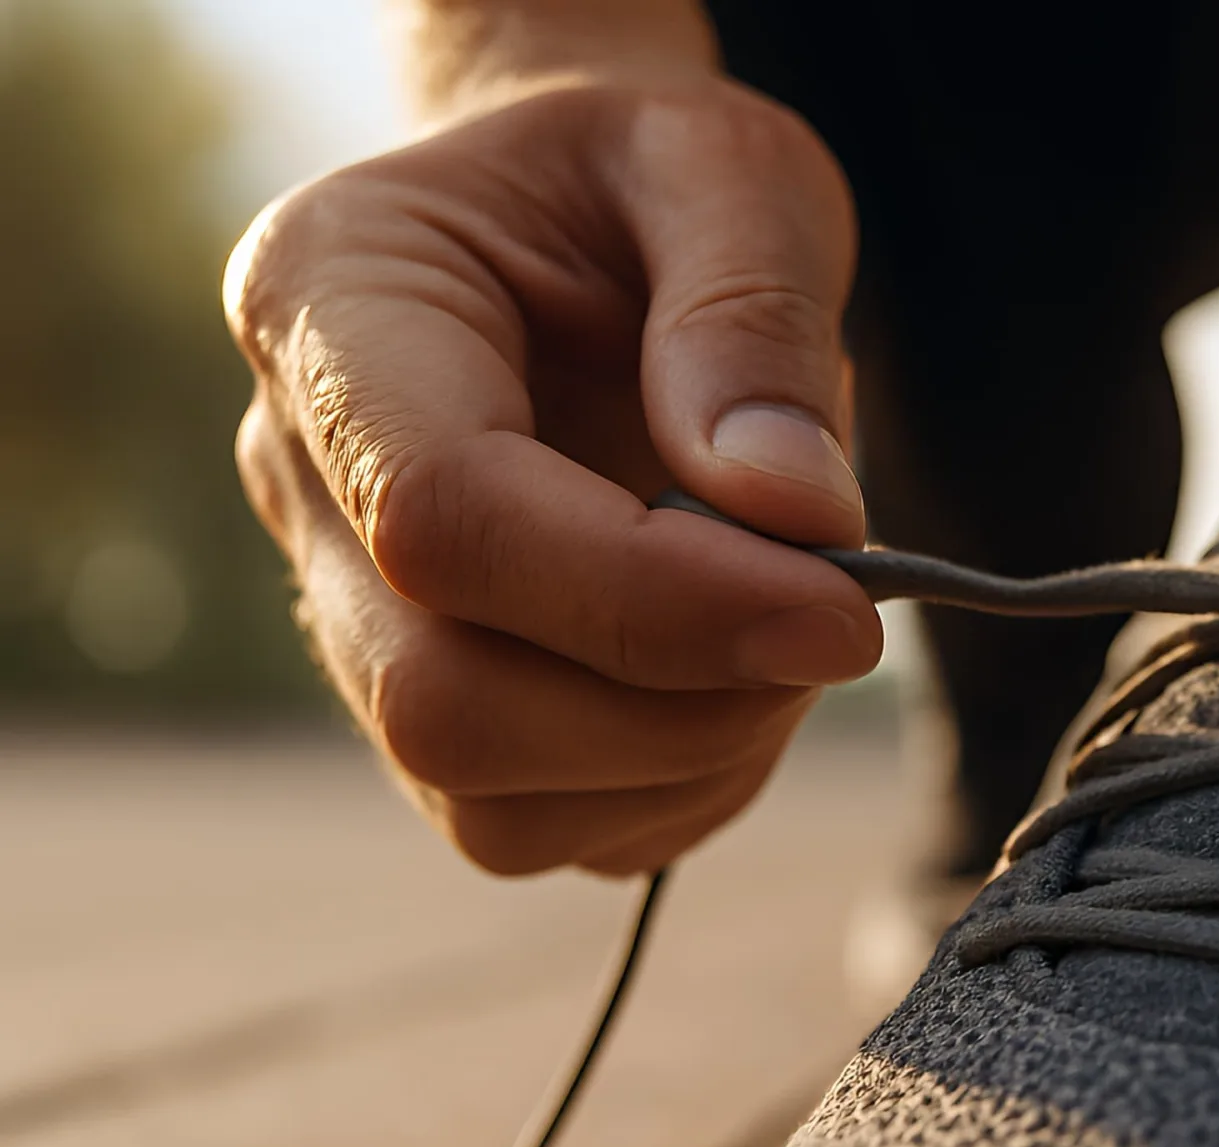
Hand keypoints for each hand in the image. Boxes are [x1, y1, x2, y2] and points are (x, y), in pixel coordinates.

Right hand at [226, 72, 876, 874]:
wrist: (584, 229)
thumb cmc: (644, 183)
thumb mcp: (730, 171)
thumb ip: (755, 318)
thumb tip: (797, 519)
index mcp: (333, 309)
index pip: (447, 518)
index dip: (657, 599)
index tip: (841, 610)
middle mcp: (304, 479)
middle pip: (443, 703)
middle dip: (681, 703)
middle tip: (834, 624)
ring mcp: (350, 613)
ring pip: (489, 803)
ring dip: (690, 759)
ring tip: (788, 631)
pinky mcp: (431, 709)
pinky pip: (547, 829)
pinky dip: (680, 789)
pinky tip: (739, 678)